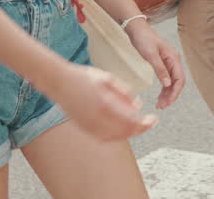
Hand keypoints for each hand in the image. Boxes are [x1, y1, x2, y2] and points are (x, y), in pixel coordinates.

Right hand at [42, 64, 158, 140]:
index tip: (154, 119)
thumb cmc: (82, 76)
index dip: (145, 123)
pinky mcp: (83, 127)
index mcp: (105, 104)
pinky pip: (103, 137)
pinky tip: (122, 129)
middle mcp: (97, 118)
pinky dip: (116, 135)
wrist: (58, 81)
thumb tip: (138, 105)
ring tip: (138, 125)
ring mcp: (89, 125)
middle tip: (150, 123)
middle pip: (125, 131)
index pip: (131, 121)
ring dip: (129, 133)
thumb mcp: (107, 79)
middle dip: (140, 129)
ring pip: (115, 136)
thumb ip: (124, 93)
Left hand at [125, 20, 186, 108]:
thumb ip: (160, 69)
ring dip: (167, 94)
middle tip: (161, 106)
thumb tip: (167, 84)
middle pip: (177, 83)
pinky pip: (166, 79)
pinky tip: (159, 96)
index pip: (180, 79)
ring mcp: (169, 63)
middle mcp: (174, 61)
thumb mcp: (150, 55)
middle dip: (171, 96)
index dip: (175, 92)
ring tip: (159, 104)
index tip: (167, 103)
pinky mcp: (162, 64)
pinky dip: (164, 89)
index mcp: (174, 58)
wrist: (137, 30)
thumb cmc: (144, 40)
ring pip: (172, 82)